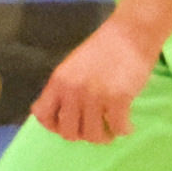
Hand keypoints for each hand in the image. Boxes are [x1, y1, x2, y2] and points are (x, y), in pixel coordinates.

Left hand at [26, 18, 155, 143]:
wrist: (129, 34)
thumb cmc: (103, 50)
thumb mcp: (73, 67)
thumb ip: (66, 89)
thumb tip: (63, 115)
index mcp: (58, 82)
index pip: (42, 115)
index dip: (54, 126)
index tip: (69, 125)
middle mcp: (72, 90)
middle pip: (68, 132)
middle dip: (82, 135)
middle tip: (95, 128)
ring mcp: (95, 96)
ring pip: (93, 136)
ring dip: (104, 136)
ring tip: (111, 129)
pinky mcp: (118, 98)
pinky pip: (117, 128)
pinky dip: (124, 130)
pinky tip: (127, 125)